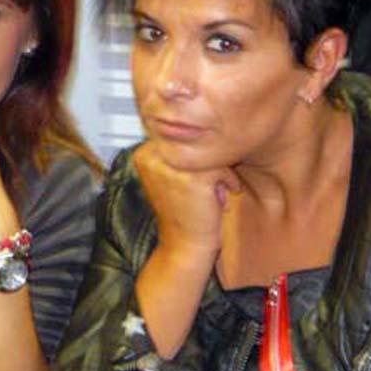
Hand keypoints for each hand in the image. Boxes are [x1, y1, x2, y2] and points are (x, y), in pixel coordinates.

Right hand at [133, 141, 240, 259]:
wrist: (184, 246)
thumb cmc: (183, 212)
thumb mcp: (171, 176)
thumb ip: (176, 151)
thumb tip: (200, 125)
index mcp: (143, 154)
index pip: (181, 136)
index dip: (195, 157)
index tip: (192, 179)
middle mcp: (152, 157)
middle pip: (195, 141)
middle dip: (206, 164)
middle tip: (202, 189)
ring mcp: (171, 166)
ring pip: (209, 153)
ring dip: (218, 173)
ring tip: (210, 192)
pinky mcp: (192, 178)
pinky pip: (221, 166)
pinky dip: (227, 181)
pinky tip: (217, 197)